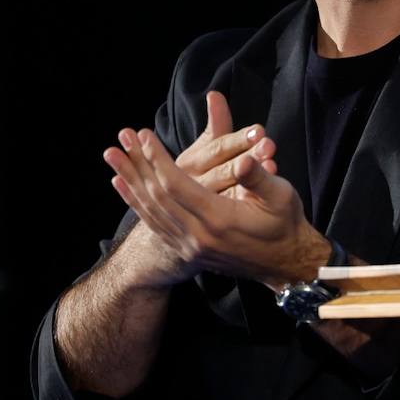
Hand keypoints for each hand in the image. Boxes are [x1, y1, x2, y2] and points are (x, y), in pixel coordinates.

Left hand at [104, 112, 326, 287]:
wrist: (285, 263)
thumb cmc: (285, 223)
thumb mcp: (281, 195)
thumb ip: (258, 176)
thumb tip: (244, 160)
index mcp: (219, 219)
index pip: (176, 186)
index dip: (157, 159)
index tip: (144, 136)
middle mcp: (198, 236)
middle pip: (155, 197)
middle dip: (136, 165)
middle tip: (121, 139)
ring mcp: (190, 246)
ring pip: (150, 211)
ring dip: (130, 182)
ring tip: (113, 158)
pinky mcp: (188, 250)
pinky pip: (154, 224)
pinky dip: (137, 203)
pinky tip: (126, 187)